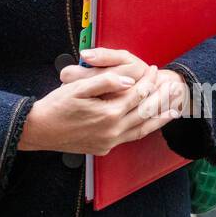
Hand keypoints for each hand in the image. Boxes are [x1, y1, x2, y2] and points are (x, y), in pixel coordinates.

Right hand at [19, 48, 185, 154]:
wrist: (39, 130)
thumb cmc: (55, 106)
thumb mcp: (78, 88)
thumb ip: (106, 82)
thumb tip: (129, 80)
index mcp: (108, 113)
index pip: (136, 94)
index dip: (147, 80)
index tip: (154, 68)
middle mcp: (113, 131)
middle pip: (145, 112)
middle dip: (161, 97)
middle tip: (174, 85)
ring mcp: (110, 142)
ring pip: (143, 129)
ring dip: (160, 118)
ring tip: (176, 109)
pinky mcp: (104, 148)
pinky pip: (131, 137)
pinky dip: (145, 129)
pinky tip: (150, 123)